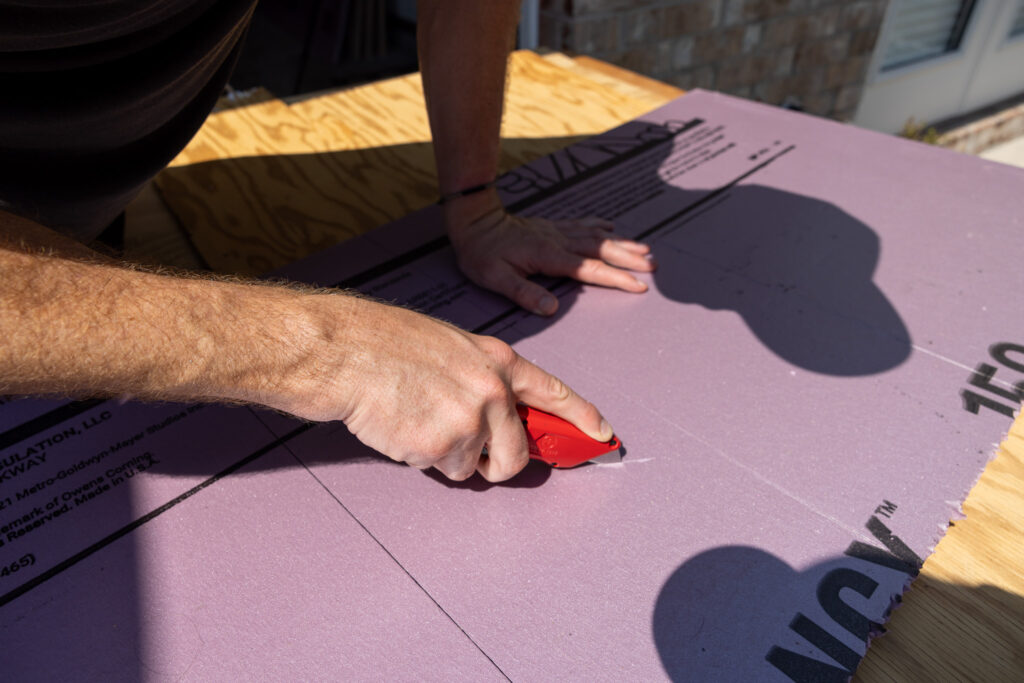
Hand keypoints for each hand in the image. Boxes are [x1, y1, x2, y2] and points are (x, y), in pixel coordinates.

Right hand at [276, 295, 612, 481]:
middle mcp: (493, 391)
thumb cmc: (388, 344)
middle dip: (500, 465)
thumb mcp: (452, 348)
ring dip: (450, 457)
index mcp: (498, 361)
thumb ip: (483, 379)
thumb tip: (501, 419)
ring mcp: (471, 420)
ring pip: (476, 467)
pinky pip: (444, 471)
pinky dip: (424, 459)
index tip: (602, 434)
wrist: (348, 353)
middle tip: (474, 456)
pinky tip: (405, 427)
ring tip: (419, 421)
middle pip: (518, 453)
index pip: (555, 393)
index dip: (582, 416)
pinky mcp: (444, 446)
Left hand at [447, 203, 656, 315]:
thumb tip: (551, 308)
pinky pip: (582, 225)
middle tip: (654, 266)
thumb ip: (524, 292)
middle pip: (601, 250)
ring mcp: (556, 232)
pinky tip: (612, 228)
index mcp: (549, 256)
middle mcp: (558, 241)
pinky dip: (600, 227)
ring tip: (645, 249)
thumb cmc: (481, 252)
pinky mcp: (551, 227)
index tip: (638, 285)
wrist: (473, 219)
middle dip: (629, 259)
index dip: (616, 278)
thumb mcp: (496, 278)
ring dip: (621, 243)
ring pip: (596, 236)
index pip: (590, 270)